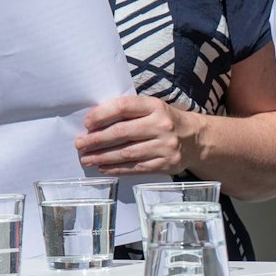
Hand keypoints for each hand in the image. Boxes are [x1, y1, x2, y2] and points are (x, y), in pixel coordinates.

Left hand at [76, 96, 201, 175]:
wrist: (195, 139)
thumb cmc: (165, 121)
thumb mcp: (152, 108)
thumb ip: (129, 112)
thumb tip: (94, 122)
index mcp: (155, 106)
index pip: (123, 107)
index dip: (102, 114)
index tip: (86, 123)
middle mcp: (161, 125)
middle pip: (122, 132)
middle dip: (96, 139)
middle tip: (79, 144)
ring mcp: (164, 146)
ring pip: (127, 153)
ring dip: (103, 157)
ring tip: (86, 158)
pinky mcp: (165, 164)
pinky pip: (136, 167)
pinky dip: (117, 169)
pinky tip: (103, 167)